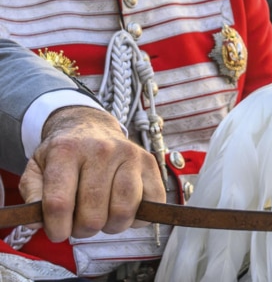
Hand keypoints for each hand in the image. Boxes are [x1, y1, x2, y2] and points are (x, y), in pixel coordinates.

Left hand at [19, 106, 165, 241]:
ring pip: (123, 210)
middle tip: (81, 221)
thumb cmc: (65, 153)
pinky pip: (152, 202)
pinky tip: (125, 210)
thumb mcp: (37, 167)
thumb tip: (38, 222)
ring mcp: (129, 154)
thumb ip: (32, 194)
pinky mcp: (149, 162)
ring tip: (103, 217)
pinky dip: (139, 217)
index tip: (58, 232)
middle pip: (93, 214)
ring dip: (111, 225)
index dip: (57, 228)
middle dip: (83, 229)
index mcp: (67, 151)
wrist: (91, 126)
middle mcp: (101, 149)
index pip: (59, 204)